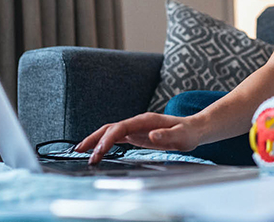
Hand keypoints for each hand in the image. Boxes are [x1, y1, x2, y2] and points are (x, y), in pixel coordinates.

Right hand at [75, 112, 202, 163]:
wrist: (194, 129)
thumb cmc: (188, 133)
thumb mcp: (181, 136)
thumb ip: (166, 136)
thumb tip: (150, 136)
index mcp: (145, 121)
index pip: (120, 128)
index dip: (108, 139)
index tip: (98, 152)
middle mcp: (137, 123)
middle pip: (110, 128)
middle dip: (94, 138)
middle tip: (80, 152)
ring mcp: (136, 128)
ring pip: (110, 132)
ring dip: (95, 140)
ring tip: (80, 151)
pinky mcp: (136, 135)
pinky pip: (116, 138)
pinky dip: (104, 143)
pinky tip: (97, 150)